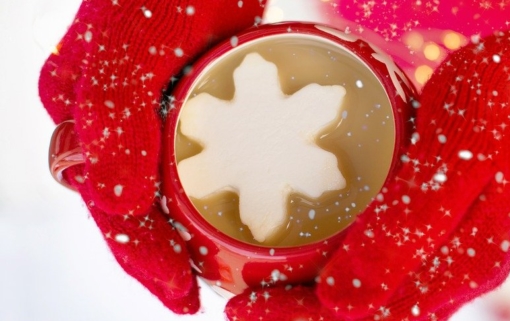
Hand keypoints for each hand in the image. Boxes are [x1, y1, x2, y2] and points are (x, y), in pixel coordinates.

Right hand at [39, 0, 265, 312]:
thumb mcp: (132, 35)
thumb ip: (112, 111)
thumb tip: (108, 203)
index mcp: (82, 109)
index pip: (107, 204)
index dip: (140, 257)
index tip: (182, 294)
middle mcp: (110, 117)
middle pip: (131, 208)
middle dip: (163, 257)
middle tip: (200, 296)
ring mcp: (150, 110)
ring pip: (161, 190)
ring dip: (188, 233)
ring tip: (225, 272)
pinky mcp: (191, 101)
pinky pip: (197, 160)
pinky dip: (216, 192)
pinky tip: (246, 212)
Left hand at [225, 13, 509, 319]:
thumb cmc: (501, 107)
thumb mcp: (458, 157)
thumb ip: (409, 228)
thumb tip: (344, 300)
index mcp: (464, 264)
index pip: (372, 316)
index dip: (303, 319)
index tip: (243, 306)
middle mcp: (453, 274)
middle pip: (366, 316)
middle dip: (298, 315)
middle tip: (236, 302)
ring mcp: (446, 258)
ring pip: (369, 300)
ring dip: (311, 301)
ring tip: (256, 285)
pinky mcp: (436, 237)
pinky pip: (379, 271)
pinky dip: (333, 272)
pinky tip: (300, 256)